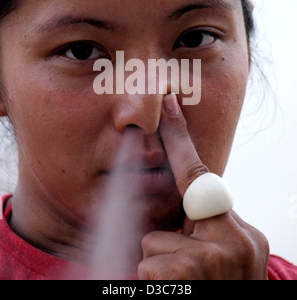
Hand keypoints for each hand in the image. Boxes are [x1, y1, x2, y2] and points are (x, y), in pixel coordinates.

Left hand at [138, 94, 269, 279]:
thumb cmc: (218, 290)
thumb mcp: (219, 257)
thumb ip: (203, 230)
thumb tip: (178, 210)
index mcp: (241, 232)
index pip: (204, 174)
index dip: (180, 138)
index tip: (167, 105)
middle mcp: (235, 241)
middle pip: (173, 216)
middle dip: (170, 241)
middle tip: (191, 272)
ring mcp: (214, 261)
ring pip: (153, 244)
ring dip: (159, 266)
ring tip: (182, 289)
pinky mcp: (188, 277)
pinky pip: (146, 266)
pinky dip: (150, 282)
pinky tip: (172, 293)